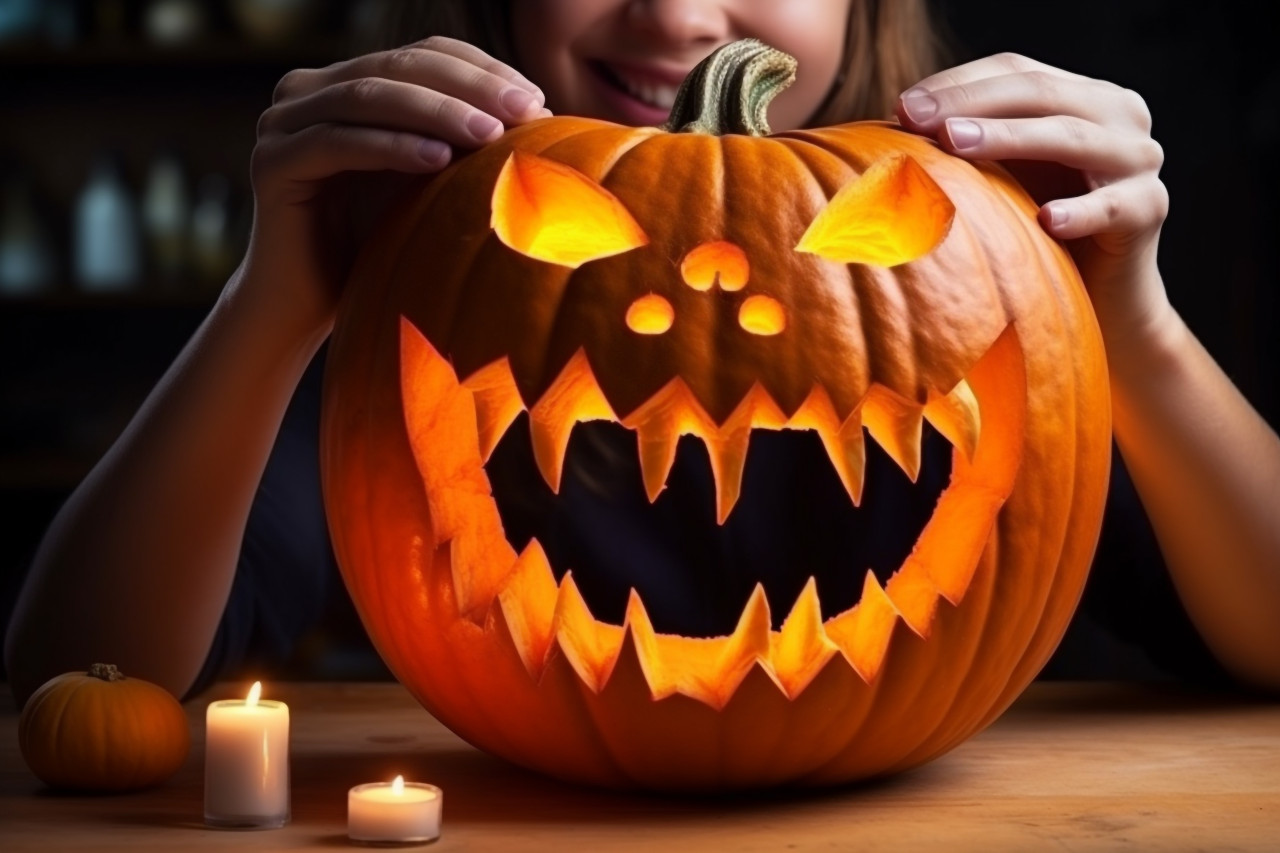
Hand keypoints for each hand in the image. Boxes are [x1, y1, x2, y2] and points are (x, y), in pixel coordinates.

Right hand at [242, 37, 549, 335]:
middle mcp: (308, 90)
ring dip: (436, 111)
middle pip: (399, 66)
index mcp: (348, 82)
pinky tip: (438, 160)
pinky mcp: (272, 162)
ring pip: (369, 97)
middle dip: (468, 86)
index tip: (536, 99)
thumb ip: (464, 143)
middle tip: (523, 109)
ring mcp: (282, 122)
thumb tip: (543, 114)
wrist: (308, 308)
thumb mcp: (429, 184)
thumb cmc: (376, 248)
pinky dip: (392, 147)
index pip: (424, 54)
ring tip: (489, 134)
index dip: (481, 69)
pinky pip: (339, 143)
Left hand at [895, 53, 1171, 349]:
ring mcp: (1140, 160)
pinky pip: (1113, 206)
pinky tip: (1046, 219)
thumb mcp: (1000, 181)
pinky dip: (1079, 210)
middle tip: (919, 118)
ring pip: (1072, 136)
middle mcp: (1118, 116)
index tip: (902, 106)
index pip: (1016, 71)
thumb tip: (879, 131)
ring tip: (955, 143)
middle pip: (1040, 93)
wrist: (1102, 301)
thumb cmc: (1037, 234)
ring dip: (1010, 137)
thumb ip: (962, 148)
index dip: (959, 83)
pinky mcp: (1149, 210)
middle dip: (972, 103)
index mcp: (1081, 97)